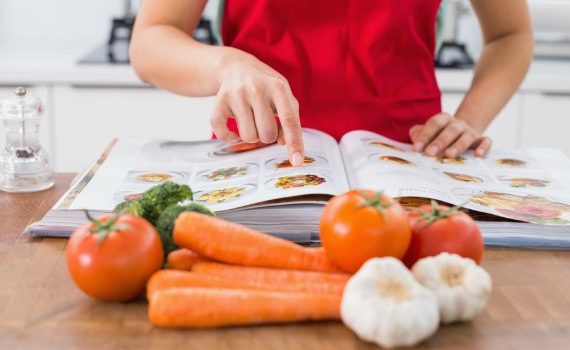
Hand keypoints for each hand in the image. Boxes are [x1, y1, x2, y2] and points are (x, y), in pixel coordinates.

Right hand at [211, 51, 304, 165]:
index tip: (297, 161)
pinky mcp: (219, 101)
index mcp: (278, 87)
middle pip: (267, 133)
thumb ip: (290, 119)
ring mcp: (236, 95)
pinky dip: (229, 137)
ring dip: (252, 135)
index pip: (289, 119)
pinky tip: (234, 128)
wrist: (237, 66)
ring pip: (248, 136)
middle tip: (264, 123)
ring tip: (251, 121)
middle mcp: (256, 89)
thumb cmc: (266, 87)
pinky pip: (222, 133)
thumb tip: (283, 143)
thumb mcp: (284, 96)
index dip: (294, 142)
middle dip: (268, 136)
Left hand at [409, 113, 491, 157]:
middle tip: (430, 153)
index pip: (434, 124)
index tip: (417, 148)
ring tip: (449, 155)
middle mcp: (457, 124)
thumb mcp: (428, 132)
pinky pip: (485, 141)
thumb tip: (415, 138)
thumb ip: (419, 133)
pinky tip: (478, 155)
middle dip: (439, 142)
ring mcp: (470, 131)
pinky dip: (483, 147)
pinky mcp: (480, 140)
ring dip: (458, 146)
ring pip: (466, 136)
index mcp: (443, 119)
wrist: (460, 132)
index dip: (425, 135)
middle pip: (449, 130)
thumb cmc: (439, 134)